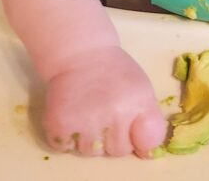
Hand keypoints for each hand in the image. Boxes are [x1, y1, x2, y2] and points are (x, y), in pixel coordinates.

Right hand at [43, 45, 166, 156]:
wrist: (80, 53)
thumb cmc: (114, 72)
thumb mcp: (141, 88)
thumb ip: (148, 120)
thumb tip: (147, 155)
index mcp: (138, 102)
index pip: (149, 141)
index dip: (140, 137)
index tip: (132, 127)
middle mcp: (114, 113)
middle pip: (118, 151)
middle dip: (113, 137)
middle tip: (105, 110)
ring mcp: (85, 121)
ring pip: (91, 153)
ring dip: (89, 138)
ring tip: (88, 110)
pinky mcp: (59, 124)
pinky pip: (66, 148)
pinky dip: (66, 137)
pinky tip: (73, 113)